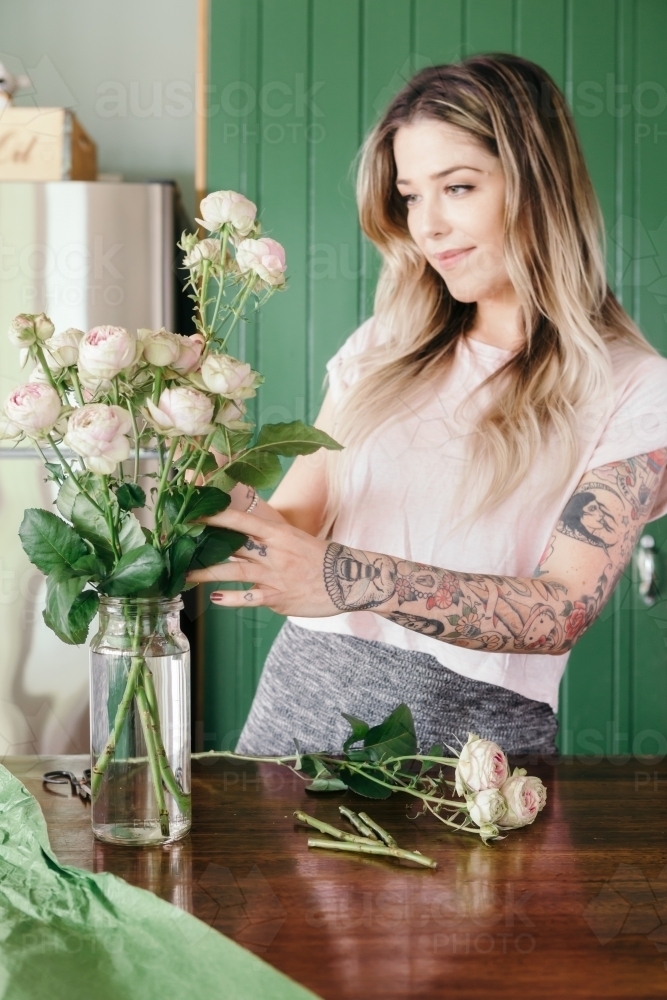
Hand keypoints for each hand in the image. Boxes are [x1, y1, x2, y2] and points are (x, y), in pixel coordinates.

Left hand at [185, 508, 340, 615]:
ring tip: (184, 575)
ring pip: (234, 571)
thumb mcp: (297, 539)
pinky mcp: (279, 598)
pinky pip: (250, 598)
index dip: (216, 515)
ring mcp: (276, 576)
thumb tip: (245, 537)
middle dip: (203, 543)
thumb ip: (270, 540)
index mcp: (280, 534)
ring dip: (206, 573)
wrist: (353, 581)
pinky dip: (232, 598)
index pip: (242, 520)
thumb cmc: (323, 559)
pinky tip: (215, 599)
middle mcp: (275, 553)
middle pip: (232, 544)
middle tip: (177, 542)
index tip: (193, 511)